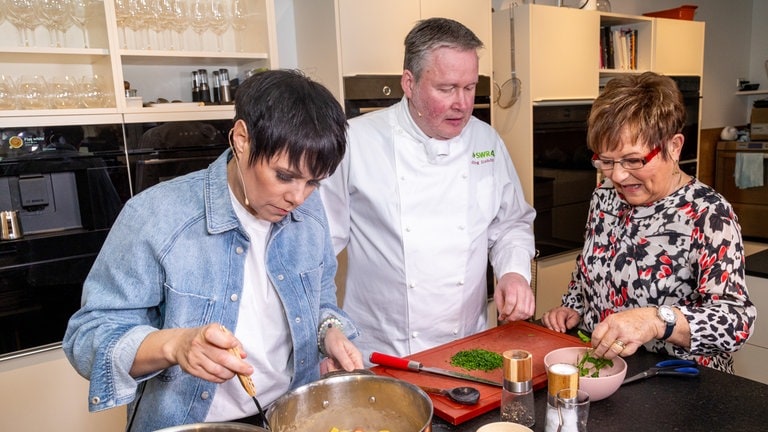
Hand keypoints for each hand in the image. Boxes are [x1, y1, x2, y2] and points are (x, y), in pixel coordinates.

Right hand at [131, 323, 253, 382]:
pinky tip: (226, 375)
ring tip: (237, 372)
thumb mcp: (217, 331)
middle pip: (221, 358)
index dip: (229, 342)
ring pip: (217, 370)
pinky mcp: (192, 370)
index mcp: (206, 332)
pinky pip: (210, 377)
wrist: (179, 344)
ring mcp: (194, 358)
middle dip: (238, 366)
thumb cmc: (203, 337)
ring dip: (230, 374)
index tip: (238, 348)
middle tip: (248, 370)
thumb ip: (231, 340)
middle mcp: (198, 345)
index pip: (217, 336)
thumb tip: (242, 355)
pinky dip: (221, 378)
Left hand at [320, 326, 363, 372]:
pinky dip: (332, 369)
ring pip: (342, 375)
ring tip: (330, 361)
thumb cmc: (335, 339)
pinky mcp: (342, 366)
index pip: (360, 371)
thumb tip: (351, 370)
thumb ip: (344, 359)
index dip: (352, 376)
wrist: (329, 335)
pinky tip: (330, 362)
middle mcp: (354, 362)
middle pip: (350, 375)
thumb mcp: (338, 349)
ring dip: (334, 370)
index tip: (341, 374)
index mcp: (356, 357)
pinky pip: (338, 372)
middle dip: (339, 373)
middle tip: (332, 364)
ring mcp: (348, 364)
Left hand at [493, 272, 534, 321]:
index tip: (503, 315)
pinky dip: (525, 316)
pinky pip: (531, 311)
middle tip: (507, 318)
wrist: (515, 277)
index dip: (506, 311)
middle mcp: (522, 290)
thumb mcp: (498, 293)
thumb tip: (502, 317)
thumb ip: (499, 305)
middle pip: (520, 308)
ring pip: (526, 312)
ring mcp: (529, 294)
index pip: (511, 302)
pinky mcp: (533, 298)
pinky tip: (519, 315)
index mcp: (512, 286)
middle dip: (512, 317)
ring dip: (519, 318)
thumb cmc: (506, 284)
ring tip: (513, 317)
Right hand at [541, 306, 579, 332]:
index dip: (561, 324)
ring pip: (546, 317)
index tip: (563, 331)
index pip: (560, 315)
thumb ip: (572, 322)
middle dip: (554, 325)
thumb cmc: (571, 317)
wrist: (568, 314)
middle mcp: (555, 310)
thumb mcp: (576, 318)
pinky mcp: (546, 316)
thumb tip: (567, 326)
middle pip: (551, 316)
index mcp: (563, 310)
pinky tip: (549, 329)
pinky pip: (542, 319)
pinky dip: (544, 324)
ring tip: (552, 331)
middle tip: (557, 332)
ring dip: (548, 325)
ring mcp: (549, 312)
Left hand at [589, 308, 659, 359]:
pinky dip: (622, 354)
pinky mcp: (635, 342)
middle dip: (599, 352)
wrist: (651, 318)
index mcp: (611, 320)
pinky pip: (625, 353)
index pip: (597, 334)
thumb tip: (597, 338)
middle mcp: (617, 327)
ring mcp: (626, 335)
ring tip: (607, 356)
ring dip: (608, 356)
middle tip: (598, 355)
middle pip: (604, 344)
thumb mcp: (617, 317)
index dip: (593, 343)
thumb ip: (607, 326)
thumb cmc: (634, 318)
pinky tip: (621, 352)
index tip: (593, 347)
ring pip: (613, 350)